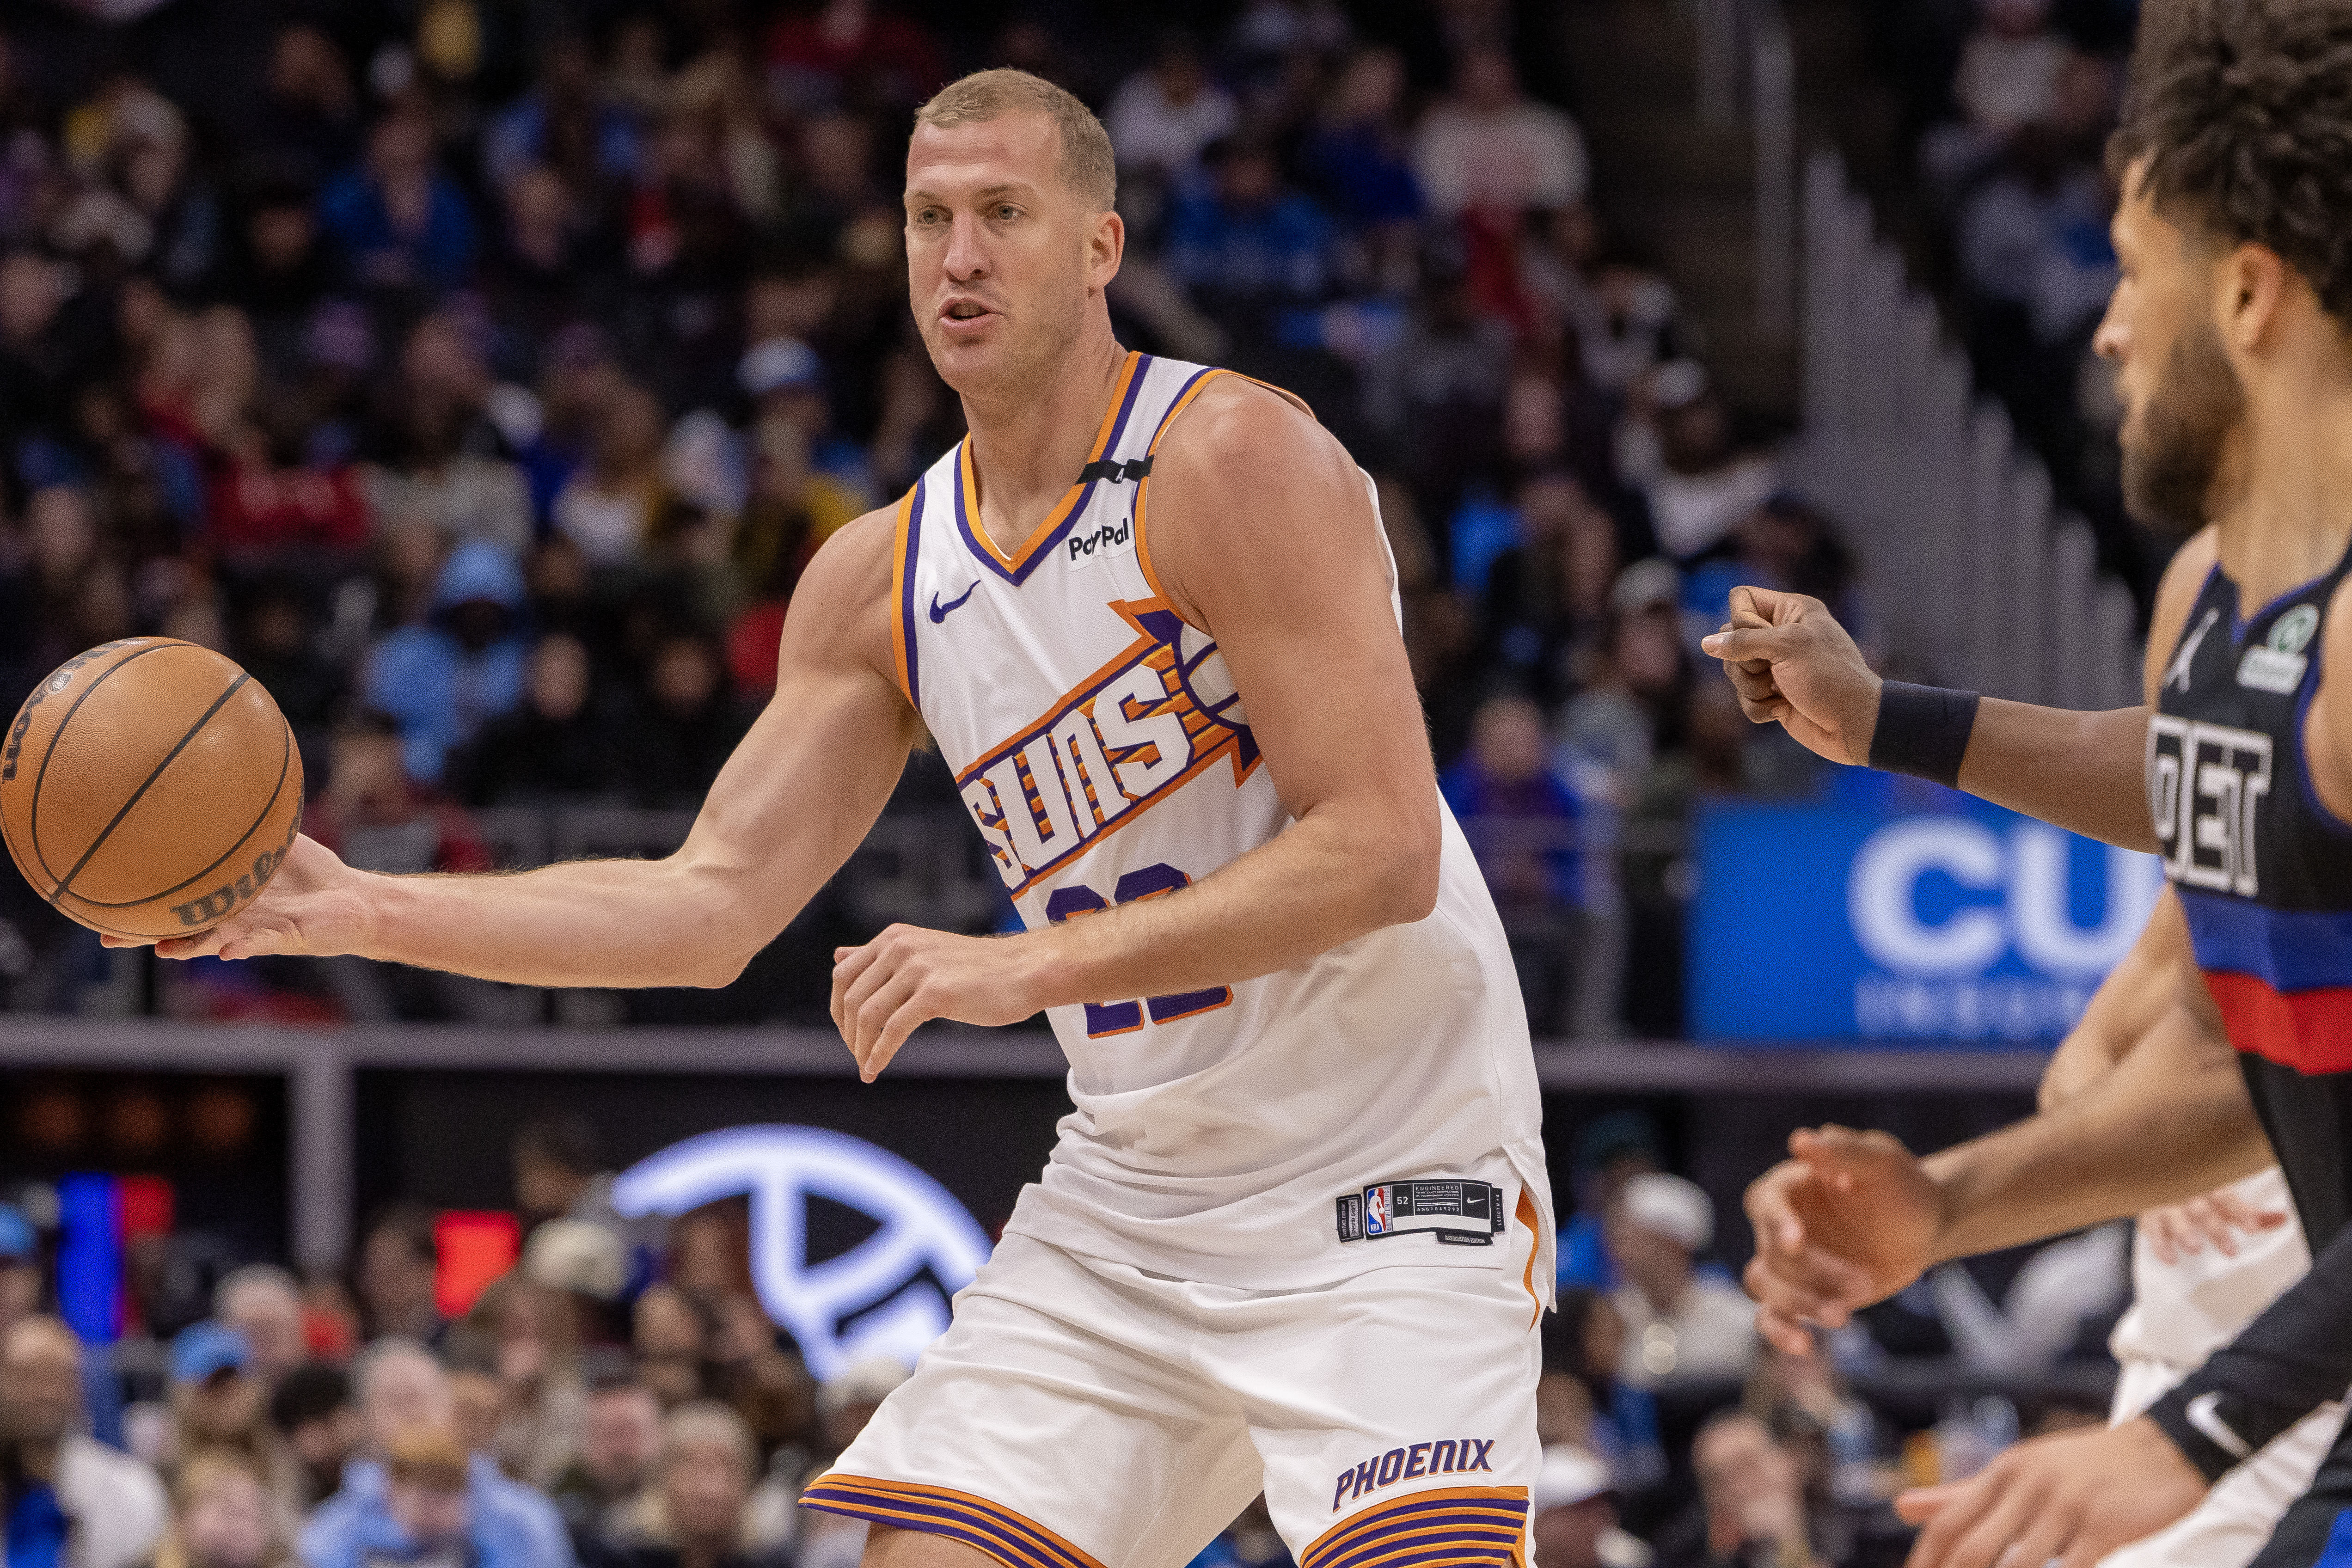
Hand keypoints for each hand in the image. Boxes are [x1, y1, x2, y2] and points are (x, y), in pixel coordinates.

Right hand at [98, 835, 373, 960]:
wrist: (354, 898)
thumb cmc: (311, 872)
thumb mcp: (273, 839)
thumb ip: (247, 820)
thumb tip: (217, 782)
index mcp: (221, 896)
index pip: (173, 900)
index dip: (139, 903)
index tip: (99, 901)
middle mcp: (231, 917)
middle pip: (179, 928)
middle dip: (144, 934)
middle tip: (107, 936)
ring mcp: (254, 931)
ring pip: (214, 941)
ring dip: (189, 947)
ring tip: (162, 950)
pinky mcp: (284, 938)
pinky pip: (261, 943)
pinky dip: (245, 947)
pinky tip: (228, 952)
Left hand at [829, 925, 1046, 1080]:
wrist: (1024, 970)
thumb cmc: (978, 967)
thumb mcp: (923, 951)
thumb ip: (880, 955)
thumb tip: (837, 955)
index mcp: (894, 937)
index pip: (844, 974)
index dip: (839, 1010)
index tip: (849, 1034)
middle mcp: (900, 948)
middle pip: (852, 997)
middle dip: (848, 1033)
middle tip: (857, 1055)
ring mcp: (917, 969)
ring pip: (868, 1015)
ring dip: (861, 1047)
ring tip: (866, 1067)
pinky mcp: (935, 994)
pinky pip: (893, 1030)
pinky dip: (879, 1054)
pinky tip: (875, 1069)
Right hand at [1699, 586, 1881, 764]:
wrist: (1854, 724)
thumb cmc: (1829, 677)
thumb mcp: (1787, 647)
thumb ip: (1743, 642)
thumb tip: (1707, 643)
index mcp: (1791, 611)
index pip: (1742, 599)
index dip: (1742, 621)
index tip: (1763, 639)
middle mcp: (1781, 635)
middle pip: (1731, 639)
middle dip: (1745, 662)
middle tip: (1772, 671)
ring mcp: (1776, 666)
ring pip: (1734, 671)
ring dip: (1752, 687)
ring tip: (1780, 692)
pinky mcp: (1773, 695)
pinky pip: (1744, 698)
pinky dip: (1759, 707)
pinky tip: (1782, 708)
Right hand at [1743, 1126, 1943, 1354]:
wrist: (1925, 1226)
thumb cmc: (1901, 1186)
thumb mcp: (1882, 1163)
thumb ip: (1844, 1151)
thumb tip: (1801, 1140)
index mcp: (1790, 1188)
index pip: (1766, 1203)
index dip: (1777, 1223)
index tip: (1797, 1242)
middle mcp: (1780, 1226)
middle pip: (1770, 1254)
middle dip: (1811, 1273)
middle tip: (1861, 1282)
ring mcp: (1789, 1264)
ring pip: (1766, 1288)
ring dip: (1799, 1303)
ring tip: (1843, 1315)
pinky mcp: (1803, 1296)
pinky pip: (1773, 1317)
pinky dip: (1779, 1333)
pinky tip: (1803, 1346)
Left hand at [1895, 1417, 2204, 1567]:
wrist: (2163, 1449)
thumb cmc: (2084, 1468)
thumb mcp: (2020, 1472)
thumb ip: (1963, 1494)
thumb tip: (1900, 1507)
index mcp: (2004, 1472)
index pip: (1948, 1523)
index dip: (1926, 1562)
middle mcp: (2028, 1486)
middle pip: (1973, 1549)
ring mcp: (2066, 1507)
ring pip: (2018, 1566)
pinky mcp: (2105, 1527)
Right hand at [2141, 1190, 2288, 1265]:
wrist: (2153, 1173)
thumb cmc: (2196, 1192)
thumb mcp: (2223, 1200)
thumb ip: (2251, 1213)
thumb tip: (2283, 1218)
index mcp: (2208, 1185)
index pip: (2225, 1197)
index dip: (2240, 1211)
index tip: (2252, 1227)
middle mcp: (2186, 1192)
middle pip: (2202, 1210)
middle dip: (2215, 1229)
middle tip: (2230, 1251)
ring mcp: (2166, 1203)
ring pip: (2174, 1216)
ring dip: (2184, 1232)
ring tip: (2195, 1248)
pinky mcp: (2149, 1215)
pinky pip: (2151, 1229)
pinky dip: (2160, 1245)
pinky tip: (2170, 1259)